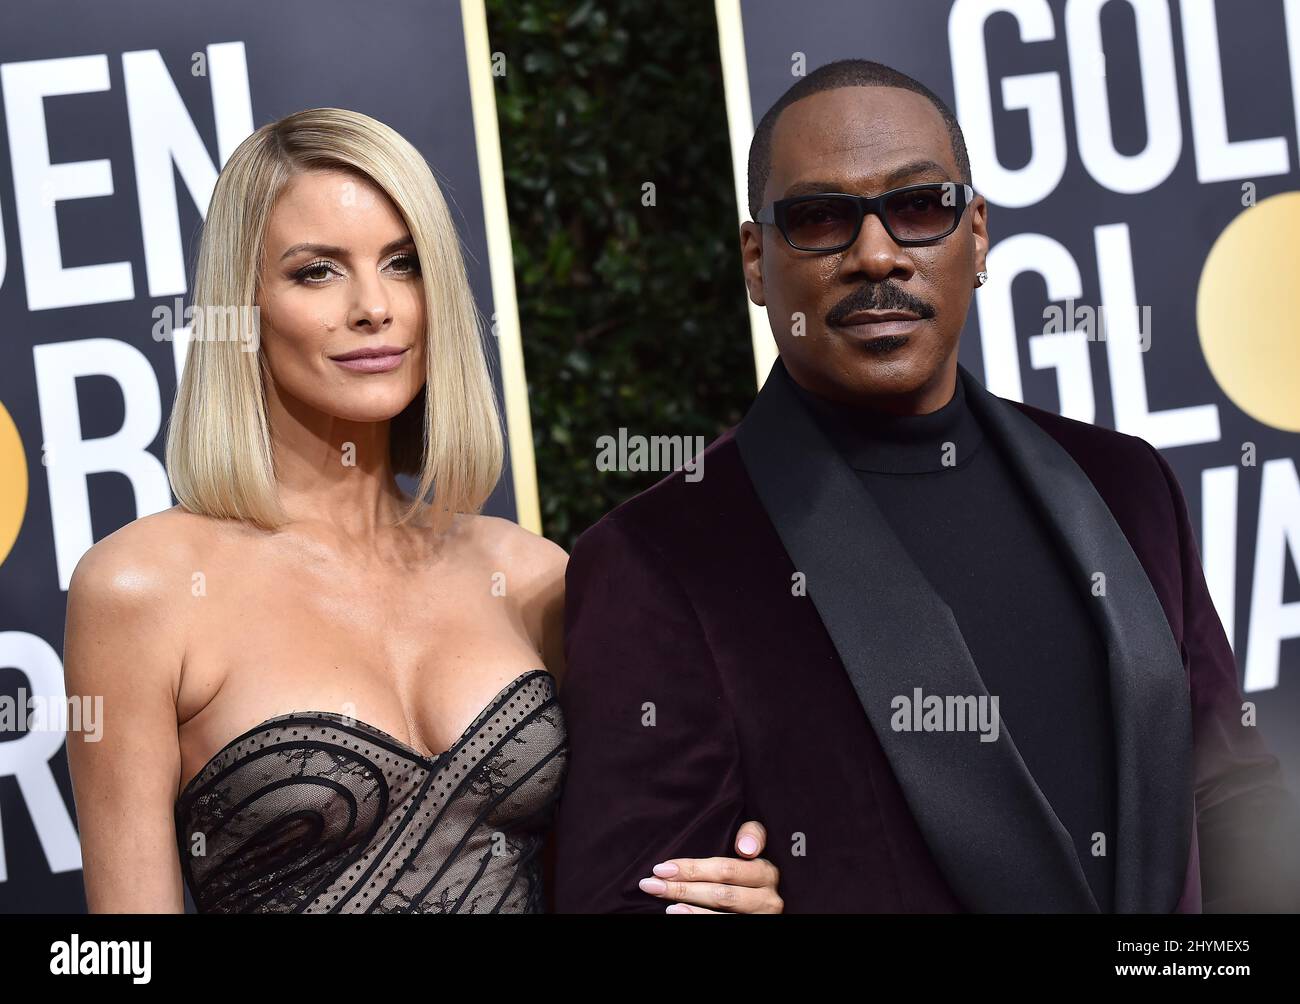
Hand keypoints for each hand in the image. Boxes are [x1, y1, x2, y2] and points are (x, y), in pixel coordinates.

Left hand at [637, 820, 783, 913]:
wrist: (758, 900)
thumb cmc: (750, 870)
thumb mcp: (754, 851)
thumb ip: (752, 835)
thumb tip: (746, 847)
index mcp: (767, 872)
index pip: (726, 869)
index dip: (693, 869)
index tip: (662, 868)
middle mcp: (768, 899)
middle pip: (720, 894)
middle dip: (682, 887)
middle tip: (650, 883)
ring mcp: (762, 917)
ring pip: (721, 913)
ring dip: (688, 906)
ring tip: (663, 899)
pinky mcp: (756, 927)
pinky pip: (724, 926)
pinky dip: (697, 919)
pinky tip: (677, 913)